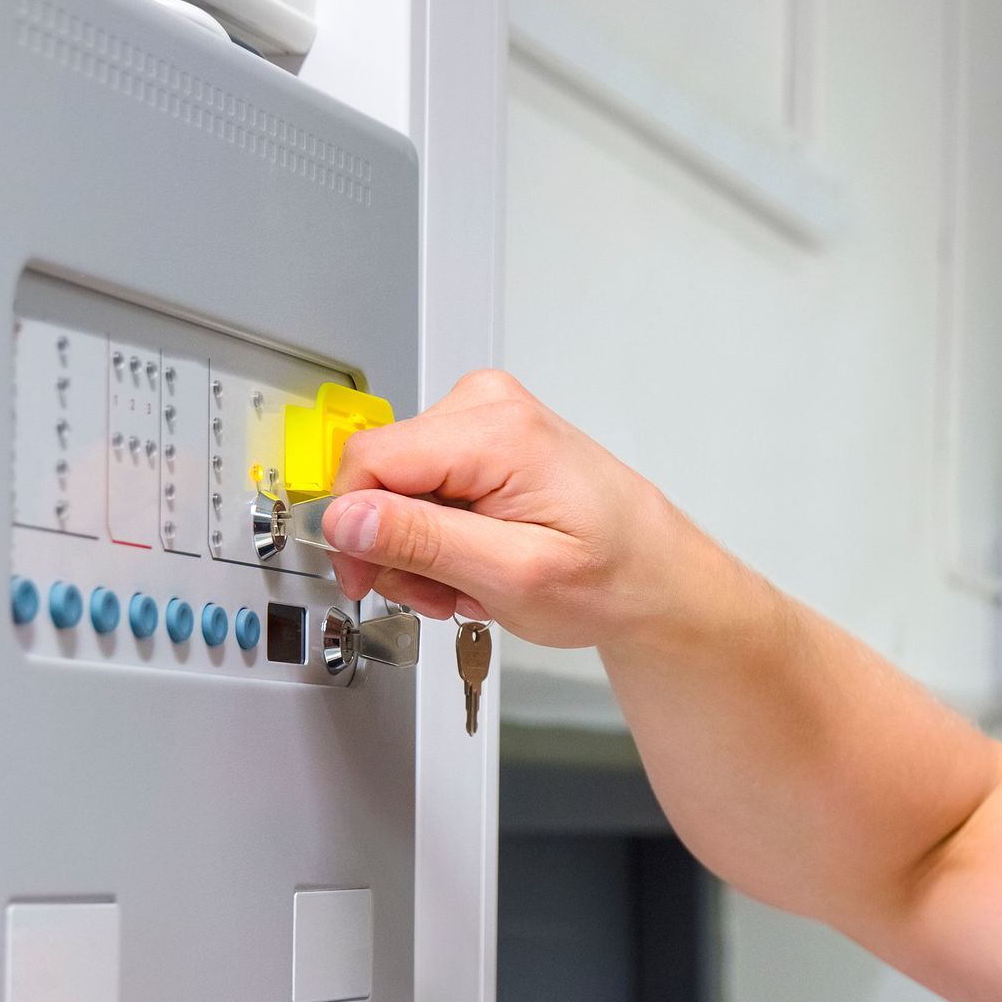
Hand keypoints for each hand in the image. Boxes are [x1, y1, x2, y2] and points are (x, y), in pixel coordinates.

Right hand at [322, 370, 695, 647]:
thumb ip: (422, 541)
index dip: (352, 529)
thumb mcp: (512, 575)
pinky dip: (438, 539)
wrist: (655, 578)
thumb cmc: (612, 577)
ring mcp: (485, 419)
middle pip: (380, 476)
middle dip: (396, 549)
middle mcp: (486, 406)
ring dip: (418, 552)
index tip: (366, 580)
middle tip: (438, 595)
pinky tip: (474, 564)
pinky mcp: (484, 440)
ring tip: (466, 585)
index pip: (369, 460)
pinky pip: (425, 488)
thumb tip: (346, 519)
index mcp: (496, 430)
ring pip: (397, 489)